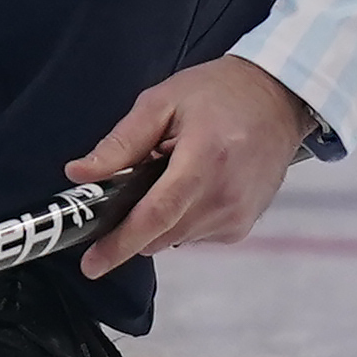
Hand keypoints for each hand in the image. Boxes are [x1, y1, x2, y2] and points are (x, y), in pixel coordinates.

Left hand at [64, 56, 320, 279]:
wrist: (277, 98)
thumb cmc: (219, 93)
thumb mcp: (161, 102)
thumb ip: (120, 143)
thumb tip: (79, 173)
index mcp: (204, 160)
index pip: (155, 215)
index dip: (119, 243)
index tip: (91, 263)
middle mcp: (225, 196)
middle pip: (160, 233)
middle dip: (133, 222)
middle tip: (131, 185)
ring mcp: (237, 215)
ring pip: (175, 237)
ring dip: (160, 217)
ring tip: (172, 174)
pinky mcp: (242, 225)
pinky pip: (194, 234)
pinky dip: (182, 217)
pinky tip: (193, 185)